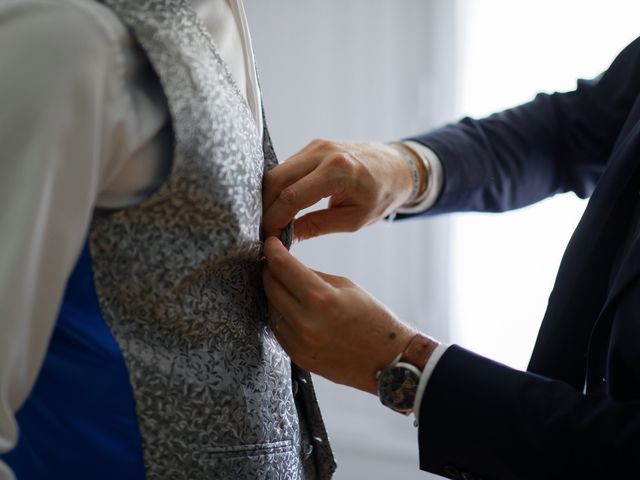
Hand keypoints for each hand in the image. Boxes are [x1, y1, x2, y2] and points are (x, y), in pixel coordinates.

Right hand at [262, 140, 425, 240]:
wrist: (397, 167)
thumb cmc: (382, 194)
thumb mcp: (354, 219)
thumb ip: (318, 226)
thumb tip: (286, 237)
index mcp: (338, 171)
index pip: (292, 197)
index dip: (274, 219)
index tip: (268, 237)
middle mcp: (323, 152)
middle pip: (276, 180)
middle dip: (265, 207)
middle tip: (263, 230)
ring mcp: (316, 146)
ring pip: (277, 171)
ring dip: (269, 197)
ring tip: (271, 221)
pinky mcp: (313, 146)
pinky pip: (287, 167)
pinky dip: (279, 187)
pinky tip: (280, 206)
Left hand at [262, 236, 417, 394]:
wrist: (387, 360)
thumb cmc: (373, 319)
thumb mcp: (346, 287)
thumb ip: (313, 276)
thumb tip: (288, 266)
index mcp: (322, 298)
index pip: (282, 266)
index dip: (272, 250)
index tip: (271, 244)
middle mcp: (306, 322)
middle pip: (270, 286)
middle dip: (271, 270)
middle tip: (276, 263)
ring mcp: (300, 342)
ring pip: (270, 308)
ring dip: (274, 293)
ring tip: (285, 286)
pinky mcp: (298, 357)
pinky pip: (278, 328)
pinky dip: (280, 314)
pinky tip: (290, 308)